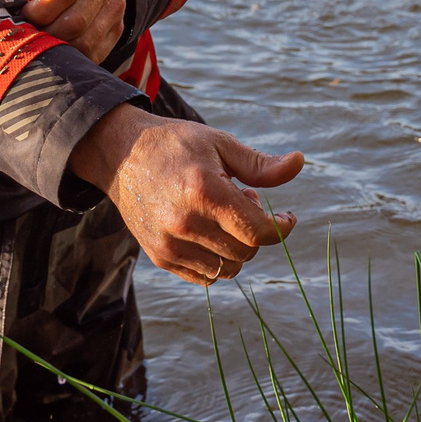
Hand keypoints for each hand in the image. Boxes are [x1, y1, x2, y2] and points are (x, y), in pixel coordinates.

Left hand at [0, 0, 125, 64]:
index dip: (40, 11)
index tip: (26, 15)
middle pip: (76, 20)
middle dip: (48, 34)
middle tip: (33, 35)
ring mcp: (116, 1)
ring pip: (87, 40)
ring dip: (61, 48)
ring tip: (45, 43)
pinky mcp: (119, 24)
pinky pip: (97, 51)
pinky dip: (76, 57)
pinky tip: (62, 49)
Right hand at [66, 106, 303, 285]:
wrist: (121, 156)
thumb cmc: (176, 145)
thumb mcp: (220, 144)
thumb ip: (260, 165)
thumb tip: (299, 163)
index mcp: (204, 191)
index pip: (257, 231)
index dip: (281, 228)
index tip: (287, 218)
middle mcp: (185, 223)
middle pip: (245, 251)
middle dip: (255, 232)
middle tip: (242, 201)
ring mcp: (170, 244)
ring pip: (227, 269)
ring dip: (237, 248)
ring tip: (223, 216)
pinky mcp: (160, 257)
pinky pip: (205, 277)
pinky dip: (217, 261)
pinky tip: (210, 233)